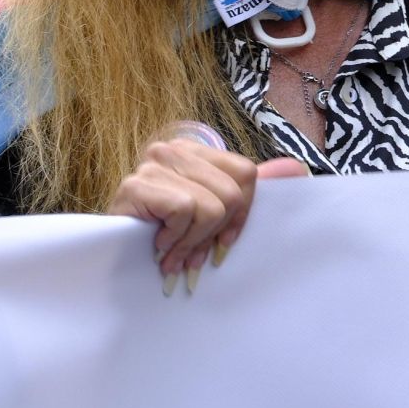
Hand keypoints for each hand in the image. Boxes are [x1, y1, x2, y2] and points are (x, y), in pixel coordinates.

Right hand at [108, 136, 308, 295]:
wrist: (111, 258)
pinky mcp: (136, 185)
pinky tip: (157, 245)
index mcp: (196, 152)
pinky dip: (175, 239)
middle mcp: (174, 149)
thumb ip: (247, 191)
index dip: (241, 214)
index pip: (246, 174)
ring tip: (173, 252)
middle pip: (231, 194)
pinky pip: (185, 211)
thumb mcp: (212, 213)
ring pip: (210, 206)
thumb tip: (296, 170)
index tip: (223, 242)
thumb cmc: (164, 237)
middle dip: (213, 235)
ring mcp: (153, 164)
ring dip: (191, 242)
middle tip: (192, 255)